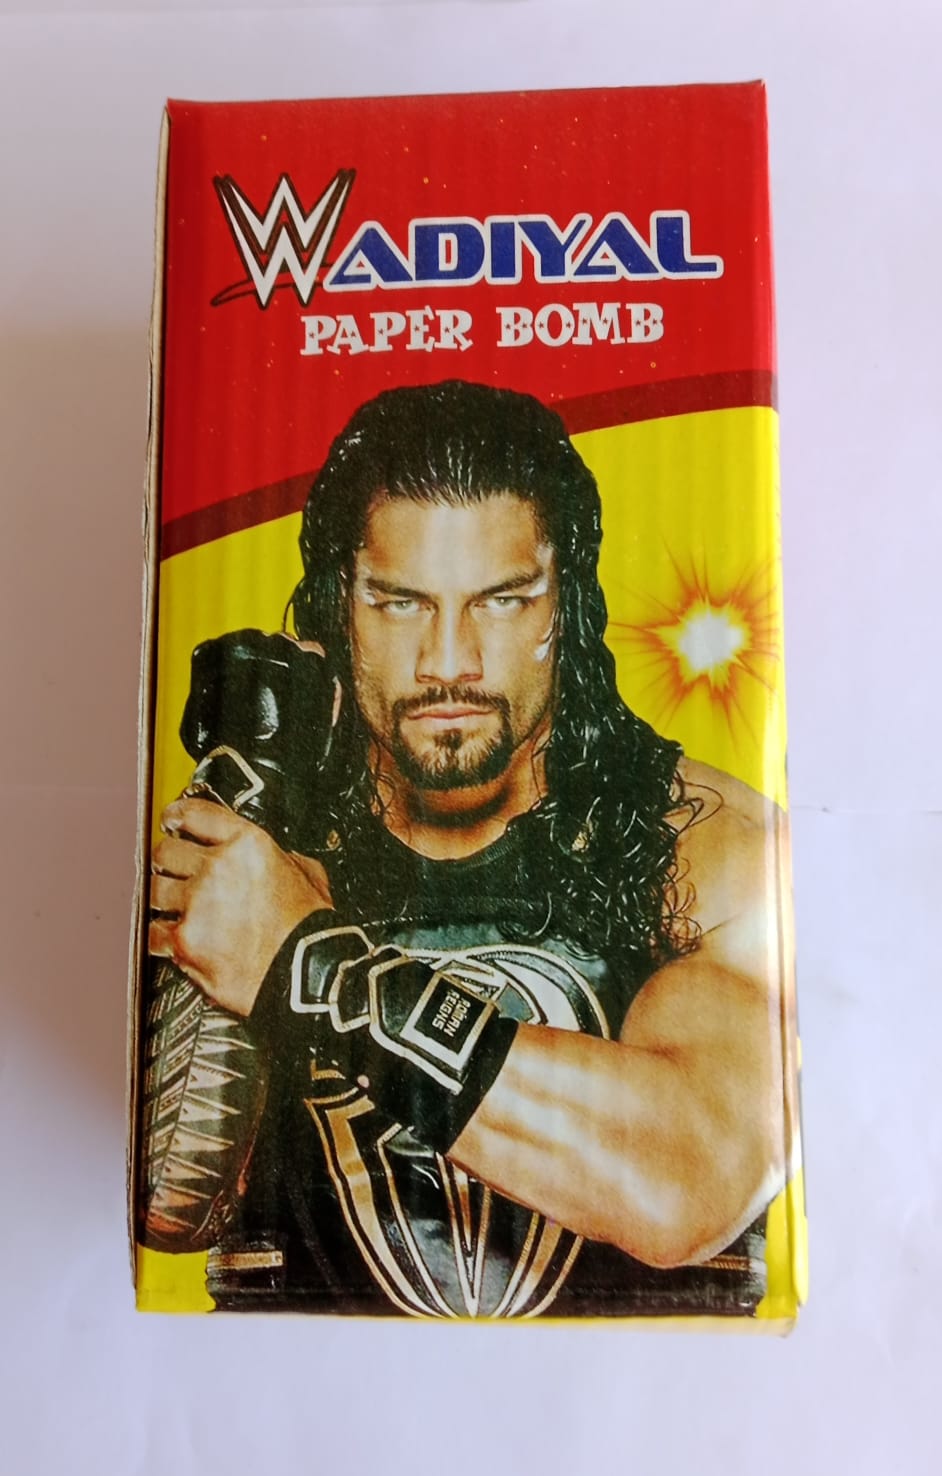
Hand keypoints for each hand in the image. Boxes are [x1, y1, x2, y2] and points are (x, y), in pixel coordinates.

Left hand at [149, 796, 333, 1015]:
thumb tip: (280, 858)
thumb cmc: (312, 932)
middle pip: (167, 851)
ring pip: (155, 890)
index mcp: (249, 845)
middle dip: (169, 860)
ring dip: (164, 898)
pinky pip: (154, 932)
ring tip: (174, 907)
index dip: (178, 815)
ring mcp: (197, 904)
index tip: (172, 820)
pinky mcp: (184, 941)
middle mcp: (218, 868)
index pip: (197, 814)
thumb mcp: (310, 877)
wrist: (308, 975)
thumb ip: (286, 860)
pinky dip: (160, 936)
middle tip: (174, 869)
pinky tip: (171, 938)